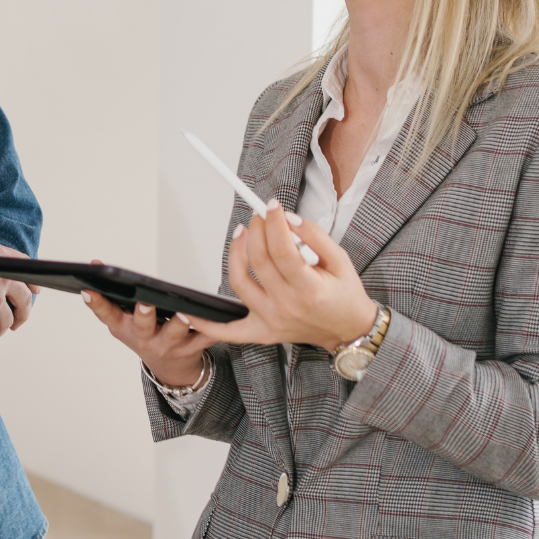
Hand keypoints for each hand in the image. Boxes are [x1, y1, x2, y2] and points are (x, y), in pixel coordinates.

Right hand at [81, 260, 212, 387]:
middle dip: (143, 314)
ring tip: (185, 312)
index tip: (88, 289)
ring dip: (179, 324)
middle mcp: (144, 339)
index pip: (106, 314)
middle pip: (143, 326)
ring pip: (174, 335)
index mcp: (124, 328)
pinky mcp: (192, 348)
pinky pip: (203, 338)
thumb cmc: (145, 334)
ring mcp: (168, 346)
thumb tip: (96, 263)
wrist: (170, 368)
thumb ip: (110, 294)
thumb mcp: (122, 319)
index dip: (96, 303)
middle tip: (144, 302)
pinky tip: (218, 317)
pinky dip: (212, 330)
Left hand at [181, 205, 376, 351]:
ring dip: (235, 253)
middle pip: (259, 260)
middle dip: (257, 230)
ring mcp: (271, 321)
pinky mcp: (262, 331)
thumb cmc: (345, 296)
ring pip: (239, 282)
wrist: (349, 330)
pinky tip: (190, 312)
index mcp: (309, 290)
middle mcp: (287, 307)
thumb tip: (289, 219)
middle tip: (260, 216)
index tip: (271, 206)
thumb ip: (315, 236)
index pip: (282, 249)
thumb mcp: (341, 259)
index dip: (274, 222)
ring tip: (242, 234)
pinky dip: (206, 323)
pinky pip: (227, 330)